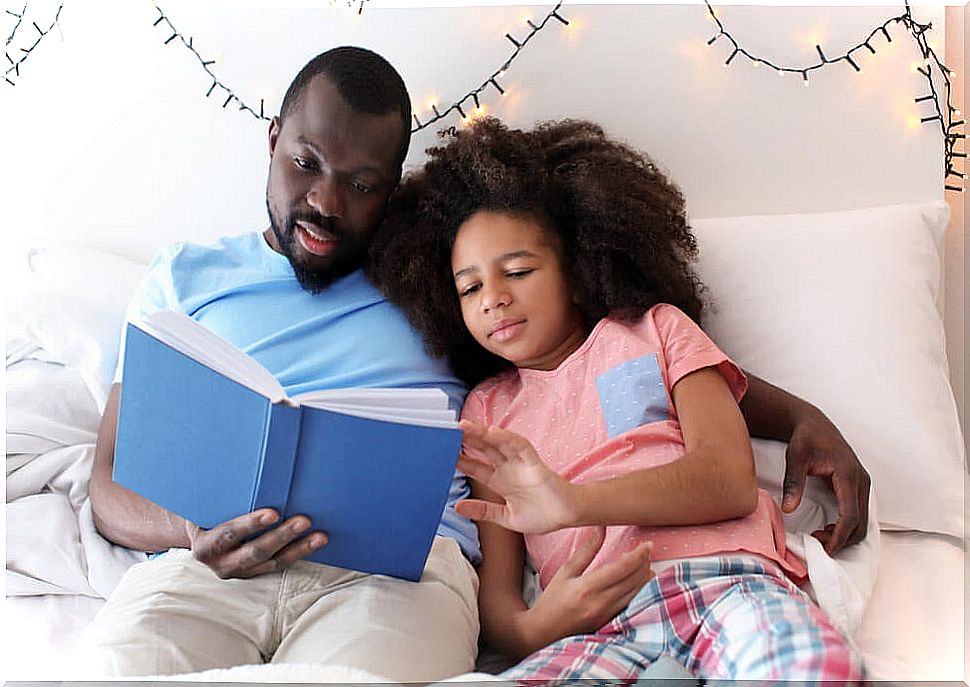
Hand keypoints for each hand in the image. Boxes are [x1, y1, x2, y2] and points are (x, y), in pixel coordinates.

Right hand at [185, 509, 327, 578]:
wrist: (202, 535)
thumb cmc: (208, 512)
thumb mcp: (207, 506)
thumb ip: (222, 497)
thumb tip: (246, 467)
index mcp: (205, 545)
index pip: (229, 534)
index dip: (250, 524)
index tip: (273, 513)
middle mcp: (221, 563)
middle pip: (255, 551)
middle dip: (281, 536)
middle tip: (304, 521)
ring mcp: (239, 571)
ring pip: (273, 562)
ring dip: (299, 548)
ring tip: (320, 537)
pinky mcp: (255, 573)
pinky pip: (279, 565)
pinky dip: (299, 553)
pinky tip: (316, 542)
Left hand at [456, 420, 578, 533]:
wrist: (567, 516)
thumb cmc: (541, 516)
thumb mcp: (505, 517)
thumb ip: (484, 511)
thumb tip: (458, 507)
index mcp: (499, 481)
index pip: (476, 466)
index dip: (460, 460)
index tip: (441, 453)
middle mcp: (507, 469)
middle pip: (483, 449)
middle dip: (466, 440)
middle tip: (448, 432)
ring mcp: (520, 463)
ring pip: (497, 443)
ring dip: (482, 433)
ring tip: (465, 426)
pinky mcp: (534, 462)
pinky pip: (519, 446)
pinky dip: (506, 438)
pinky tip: (493, 433)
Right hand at [527, 527, 654, 643]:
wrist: (543, 631)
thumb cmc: (552, 600)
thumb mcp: (566, 571)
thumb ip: (587, 550)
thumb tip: (601, 529)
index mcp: (587, 587)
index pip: (622, 568)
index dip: (638, 555)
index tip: (647, 544)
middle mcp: (600, 602)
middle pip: (634, 580)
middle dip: (644, 563)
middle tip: (646, 550)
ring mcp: (607, 615)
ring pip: (637, 593)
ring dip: (644, 576)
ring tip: (645, 563)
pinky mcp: (610, 622)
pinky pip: (632, 603)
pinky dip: (639, 590)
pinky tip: (639, 581)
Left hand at [782, 410, 870, 554]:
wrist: (814, 424)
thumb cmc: (805, 439)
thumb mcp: (795, 457)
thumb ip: (793, 482)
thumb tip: (788, 508)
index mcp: (848, 474)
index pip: (850, 515)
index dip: (839, 536)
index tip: (824, 549)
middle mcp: (861, 481)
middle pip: (861, 523)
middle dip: (842, 539)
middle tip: (817, 544)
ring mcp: (863, 484)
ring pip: (863, 521)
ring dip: (845, 535)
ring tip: (820, 537)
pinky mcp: (858, 487)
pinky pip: (859, 514)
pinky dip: (847, 527)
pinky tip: (828, 529)